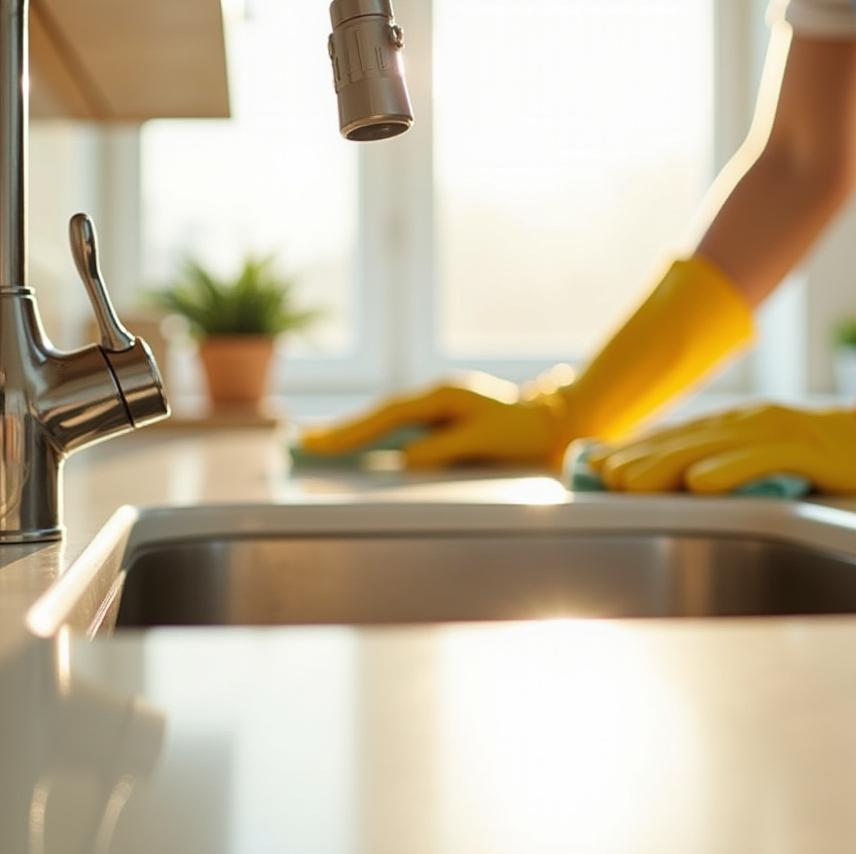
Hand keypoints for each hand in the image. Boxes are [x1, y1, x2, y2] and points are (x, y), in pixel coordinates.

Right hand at [299, 372, 567, 469]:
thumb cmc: (523, 432)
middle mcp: (435, 396)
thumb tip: (403, 460)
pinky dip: (377, 438)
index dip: (354, 431)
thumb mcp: (484, 441)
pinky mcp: (443, 418)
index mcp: (443, 395)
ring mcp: (438, 405)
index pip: (388, 415)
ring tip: (318, 446)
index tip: (323, 443)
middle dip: (343, 429)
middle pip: (380, 414)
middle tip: (303, 443)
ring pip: (387, 421)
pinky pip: (401, 429)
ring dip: (356, 433)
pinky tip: (359, 449)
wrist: (553, 422)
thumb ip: (443, 449)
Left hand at [589, 403, 855, 493]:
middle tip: (600, 476)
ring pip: (713, 449)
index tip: (594, 468)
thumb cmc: (818, 455)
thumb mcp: (762, 454)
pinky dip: (732, 469)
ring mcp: (777, 433)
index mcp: (734, 425)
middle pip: (684, 441)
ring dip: (667, 464)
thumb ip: (721, 461)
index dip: (634, 452)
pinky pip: (764, 460)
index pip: (675, 438)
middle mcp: (748, 423)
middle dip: (638, 458)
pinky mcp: (807, 450)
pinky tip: (704, 481)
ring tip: (630, 481)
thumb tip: (671, 480)